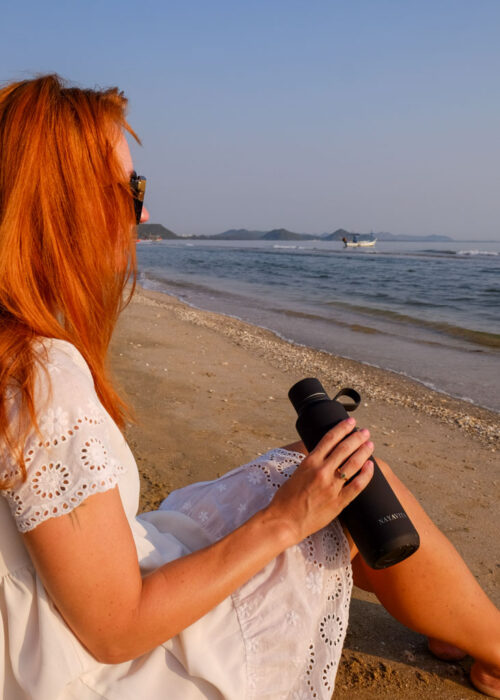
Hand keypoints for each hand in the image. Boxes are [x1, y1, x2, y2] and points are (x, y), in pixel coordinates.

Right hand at [265, 418, 373, 545]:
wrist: (284, 521)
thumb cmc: (286, 499)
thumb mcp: (296, 473)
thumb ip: (311, 464)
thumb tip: (324, 456)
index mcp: (309, 462)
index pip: (329, 439)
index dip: (342, 428)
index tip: (350, 422)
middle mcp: (322, 471)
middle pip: (344, 448)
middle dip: (357, 438)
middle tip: (365, 432)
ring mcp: (331, 487)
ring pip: (353, 464)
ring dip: (364, 452)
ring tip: (370, 445)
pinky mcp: (338, 502)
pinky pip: (357, 486)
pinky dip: (366, 475)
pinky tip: (371, 467)